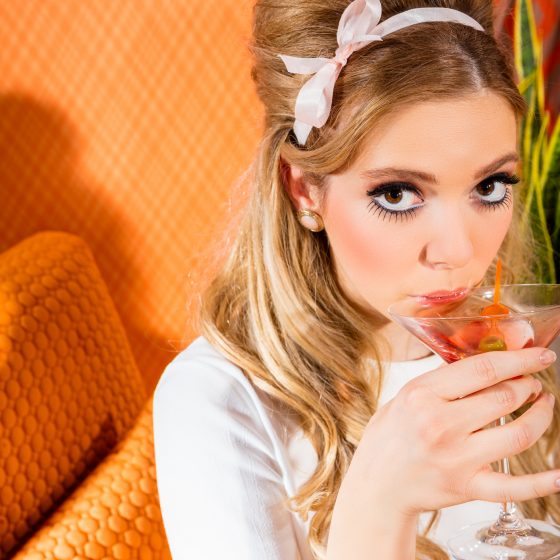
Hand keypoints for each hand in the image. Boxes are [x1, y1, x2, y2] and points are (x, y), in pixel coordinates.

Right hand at [346, 346, 558, 515]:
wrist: (377, 484)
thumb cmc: (389, 437)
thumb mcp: (405, 397)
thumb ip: (440, 381)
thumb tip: (481, 362)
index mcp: (423, 396)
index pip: (482, 370)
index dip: (519, 360)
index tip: (539, 355)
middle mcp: (441, 425)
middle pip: (505, 397)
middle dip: (529, 386)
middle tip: (533, 383)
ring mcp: (456, 458)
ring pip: (518, 434)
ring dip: (541, 416)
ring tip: (544, 406)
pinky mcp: (467, 486)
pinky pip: (515, 486)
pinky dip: (543, 482)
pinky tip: (559, 474)